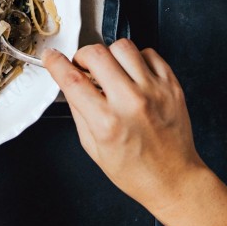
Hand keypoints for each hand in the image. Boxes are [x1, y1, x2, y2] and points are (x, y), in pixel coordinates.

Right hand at [43, 39, 200, 213]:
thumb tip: (67, 79)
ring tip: (112, 71)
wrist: (175, 179)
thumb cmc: (135, 170)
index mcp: (107, 123)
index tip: (52, 57)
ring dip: (110, 55)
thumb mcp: (93, 147)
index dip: (56, 63)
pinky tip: (134, 74)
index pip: (72, 80)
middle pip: (96, 54)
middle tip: (84, 67)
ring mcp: (154, 91)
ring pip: (122, 46)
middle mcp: (131, 102)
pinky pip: (148, 52)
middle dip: (82, 56)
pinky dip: (136, 59)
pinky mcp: (171, 85)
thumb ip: (79, 109)